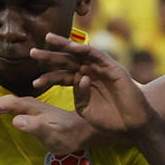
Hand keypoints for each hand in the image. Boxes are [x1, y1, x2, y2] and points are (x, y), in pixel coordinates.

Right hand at [0, 94, 97, 156]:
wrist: (83, 129)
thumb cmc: (69, 135)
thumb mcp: (53, 134)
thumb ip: (35, 126)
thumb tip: (15, 120)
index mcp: (29, 106)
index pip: (2, 104)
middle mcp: (25, 103)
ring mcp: (25, 107)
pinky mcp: (25, 112)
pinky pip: (2, 106)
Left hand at [29, 34, 156, 134]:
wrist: (132, 124)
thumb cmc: (110, 119)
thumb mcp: (86, 109)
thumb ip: (78, 96)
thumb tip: (75, 80)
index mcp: (82, 83)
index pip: (62, 76)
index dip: (48, 78)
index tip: (34, 83)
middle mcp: (89, 72)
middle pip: (66, 61)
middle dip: (49, 57)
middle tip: (32, 53)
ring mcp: (100, 68)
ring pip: (79, 53)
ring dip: (63, 45)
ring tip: (48, 39)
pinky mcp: (112, 67)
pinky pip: (96, 54)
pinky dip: (83, 49)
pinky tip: (71, 46)